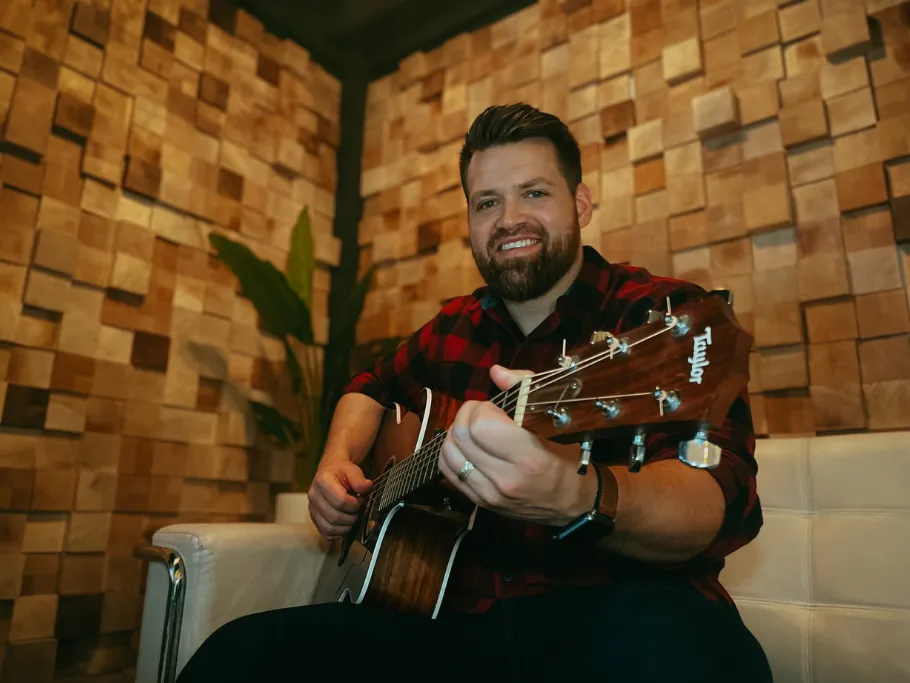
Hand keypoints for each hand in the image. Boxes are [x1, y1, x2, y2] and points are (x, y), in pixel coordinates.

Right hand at [307, 459, 372, 539]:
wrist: (331, 471)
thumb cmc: (342, 471)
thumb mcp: (352, 469)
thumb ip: (359, 479)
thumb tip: (367, 487)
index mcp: (322, 482)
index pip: (340, 502)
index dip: (355, 504)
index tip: (361, 499)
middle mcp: (313, 496)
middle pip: (334, 517)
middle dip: (352, 517)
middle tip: (358, 510)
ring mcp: (312, 509)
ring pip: (329, 528)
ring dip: (346, 527)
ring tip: (352, 517)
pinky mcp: (314, 518)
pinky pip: (326, 533)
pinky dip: (338, 533)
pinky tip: (345, 524)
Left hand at [438, 365, 596, 525]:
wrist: (572, 503)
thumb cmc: (567, 458)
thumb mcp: (555, 421)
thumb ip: (524, 390)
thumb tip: (496, 372)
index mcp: (528, 458)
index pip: (480, 426)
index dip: (482, 408)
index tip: (494, 407)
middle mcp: (505, 479)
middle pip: (460, 436)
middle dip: (466, 415)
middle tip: (481, 413)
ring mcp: (489, 494)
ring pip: (448, 453)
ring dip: (455, 433)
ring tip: (473, 429)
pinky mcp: (479, 503)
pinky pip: (448, 472)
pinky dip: (452, 453)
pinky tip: (467, 447)